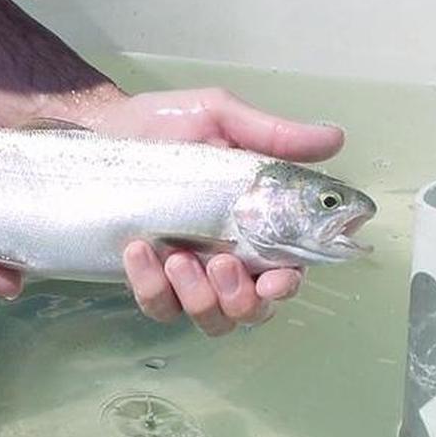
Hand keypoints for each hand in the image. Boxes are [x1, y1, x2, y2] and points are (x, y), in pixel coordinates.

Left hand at [78, 88, 344, 335]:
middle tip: (222, 263)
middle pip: (253, 309)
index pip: (289, 268)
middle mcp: (229, 256)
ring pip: (211, 318)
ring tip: (178, 256)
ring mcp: (187, 274)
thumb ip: (272, 134)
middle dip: (243, 300)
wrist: (101, 129)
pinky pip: (158, 305)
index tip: (277, 277)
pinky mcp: (147, 279)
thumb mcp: (218, 117)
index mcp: (256, 223)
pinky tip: (140, 251)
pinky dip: (152, 288)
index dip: (289, 283)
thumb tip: (333, 138)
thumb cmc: (165, 125)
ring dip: (200, 298)